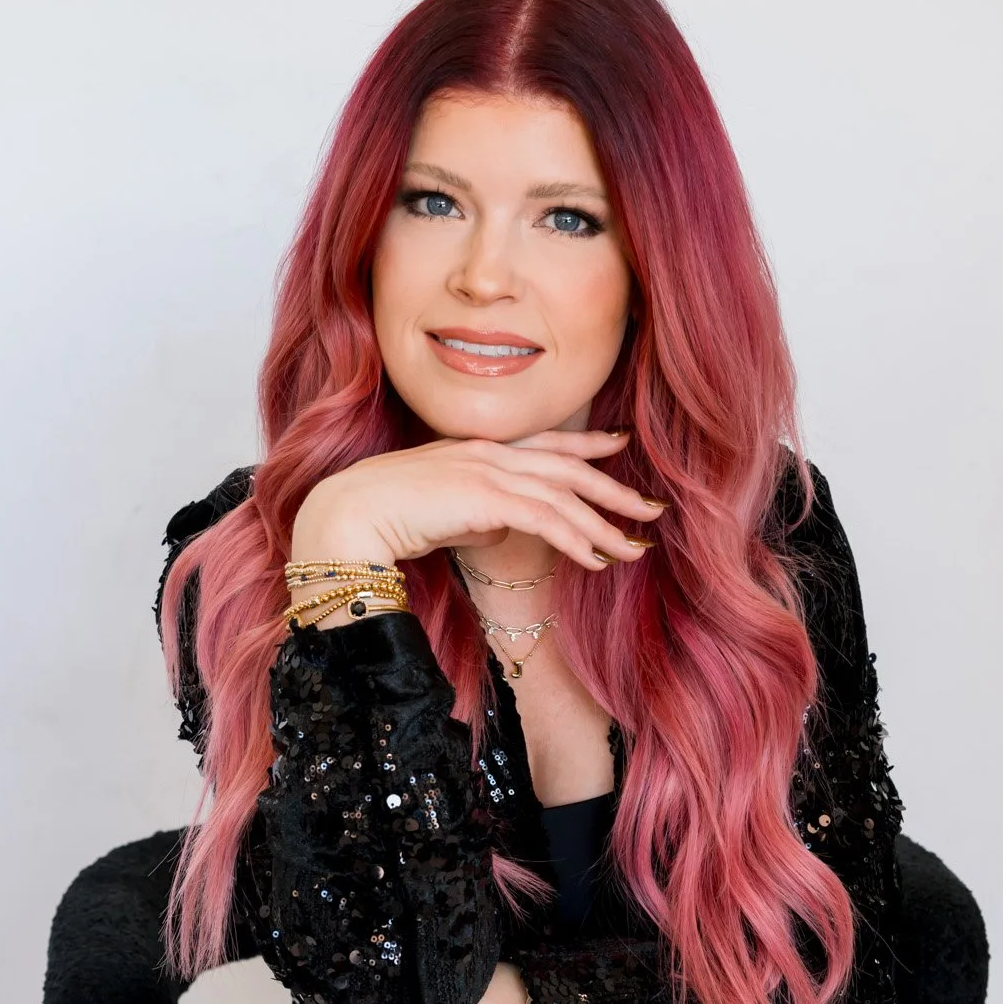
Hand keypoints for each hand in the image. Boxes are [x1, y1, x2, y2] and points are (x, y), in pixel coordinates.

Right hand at [289, 429, 663, 575]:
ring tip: (634, 550)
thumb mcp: (443, 513)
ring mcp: (488, 471)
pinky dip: (576, 541)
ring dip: (605, 526)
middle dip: (615, 489)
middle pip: (568, 468)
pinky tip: (596, 561)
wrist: (349, 516)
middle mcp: (490, 452)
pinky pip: (546, 519)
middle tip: (653, 509)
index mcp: (479, 449)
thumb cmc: (385, 517)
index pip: (546, 443)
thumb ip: (477, 515)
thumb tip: (501, 529)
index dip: (587, 446)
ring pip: (564, 497)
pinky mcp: (485, 498)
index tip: (619, 449)